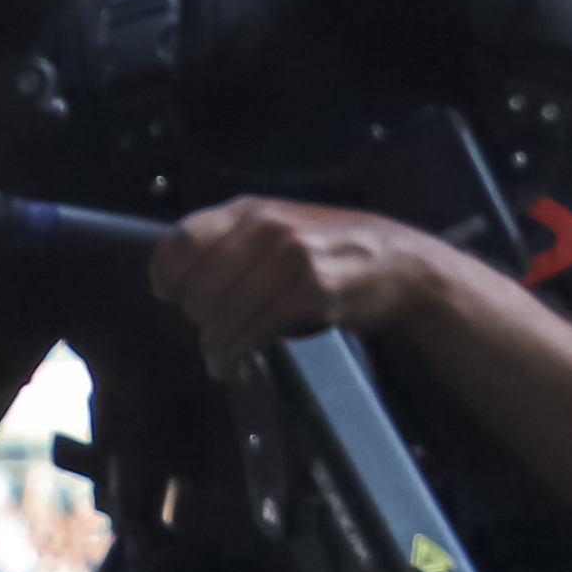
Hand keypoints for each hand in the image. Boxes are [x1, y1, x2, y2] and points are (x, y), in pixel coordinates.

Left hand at [150, 196, 462, 370]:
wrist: (405, 265)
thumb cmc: (338, 249)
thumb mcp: (285, 228)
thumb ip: (239, 242)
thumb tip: (186, 278)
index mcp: (252, 209)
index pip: (182, 238)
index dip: (166, 273)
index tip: (168, 296)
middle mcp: (267, 226)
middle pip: (199, 282)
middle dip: (195, 316)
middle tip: (205, 333)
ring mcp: (291, 256)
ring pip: (224, 311)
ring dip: (214, 343)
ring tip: (216, 357)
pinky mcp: (312, 290)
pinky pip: (255, 328)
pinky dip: (237, 351)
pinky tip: (233, 362)